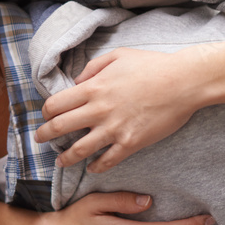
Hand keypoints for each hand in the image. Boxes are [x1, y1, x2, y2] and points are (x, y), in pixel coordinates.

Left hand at [35, 48, 202, 171]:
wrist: (184, 82)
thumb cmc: (153, 65)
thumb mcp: (118, 56)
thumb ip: (93, 68)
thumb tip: (78, 82)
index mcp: (93, 88)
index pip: (56, 105)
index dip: (46, 113)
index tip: (46, 117)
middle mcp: (99, 110)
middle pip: (60, 128)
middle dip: (44, 136)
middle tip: (40, 141)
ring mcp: (114, 129)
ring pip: (79, 150)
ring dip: (66, 158)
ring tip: (61, 162)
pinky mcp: (131, 143)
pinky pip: (107, 161)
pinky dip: (96, 167)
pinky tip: (93, 168)